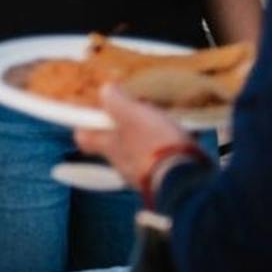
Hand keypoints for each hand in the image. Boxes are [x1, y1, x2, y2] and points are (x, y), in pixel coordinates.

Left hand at [74, 84, 190, 188]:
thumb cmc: (152, 143)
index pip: (84, 137)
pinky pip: (164, 160)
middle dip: (127, 127)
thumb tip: (105, 90)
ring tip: (169, 122)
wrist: (185, 179)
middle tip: (142, 110)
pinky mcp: (167, 180)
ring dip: (151, 137)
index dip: (86, 124)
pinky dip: (171, 148)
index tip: (95, 111)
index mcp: (109, 146)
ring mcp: (144, 175)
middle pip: (116, 143)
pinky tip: (187, 137)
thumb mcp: (130, 113)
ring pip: (141, 150)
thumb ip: (114, 100)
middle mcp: (122, 164)